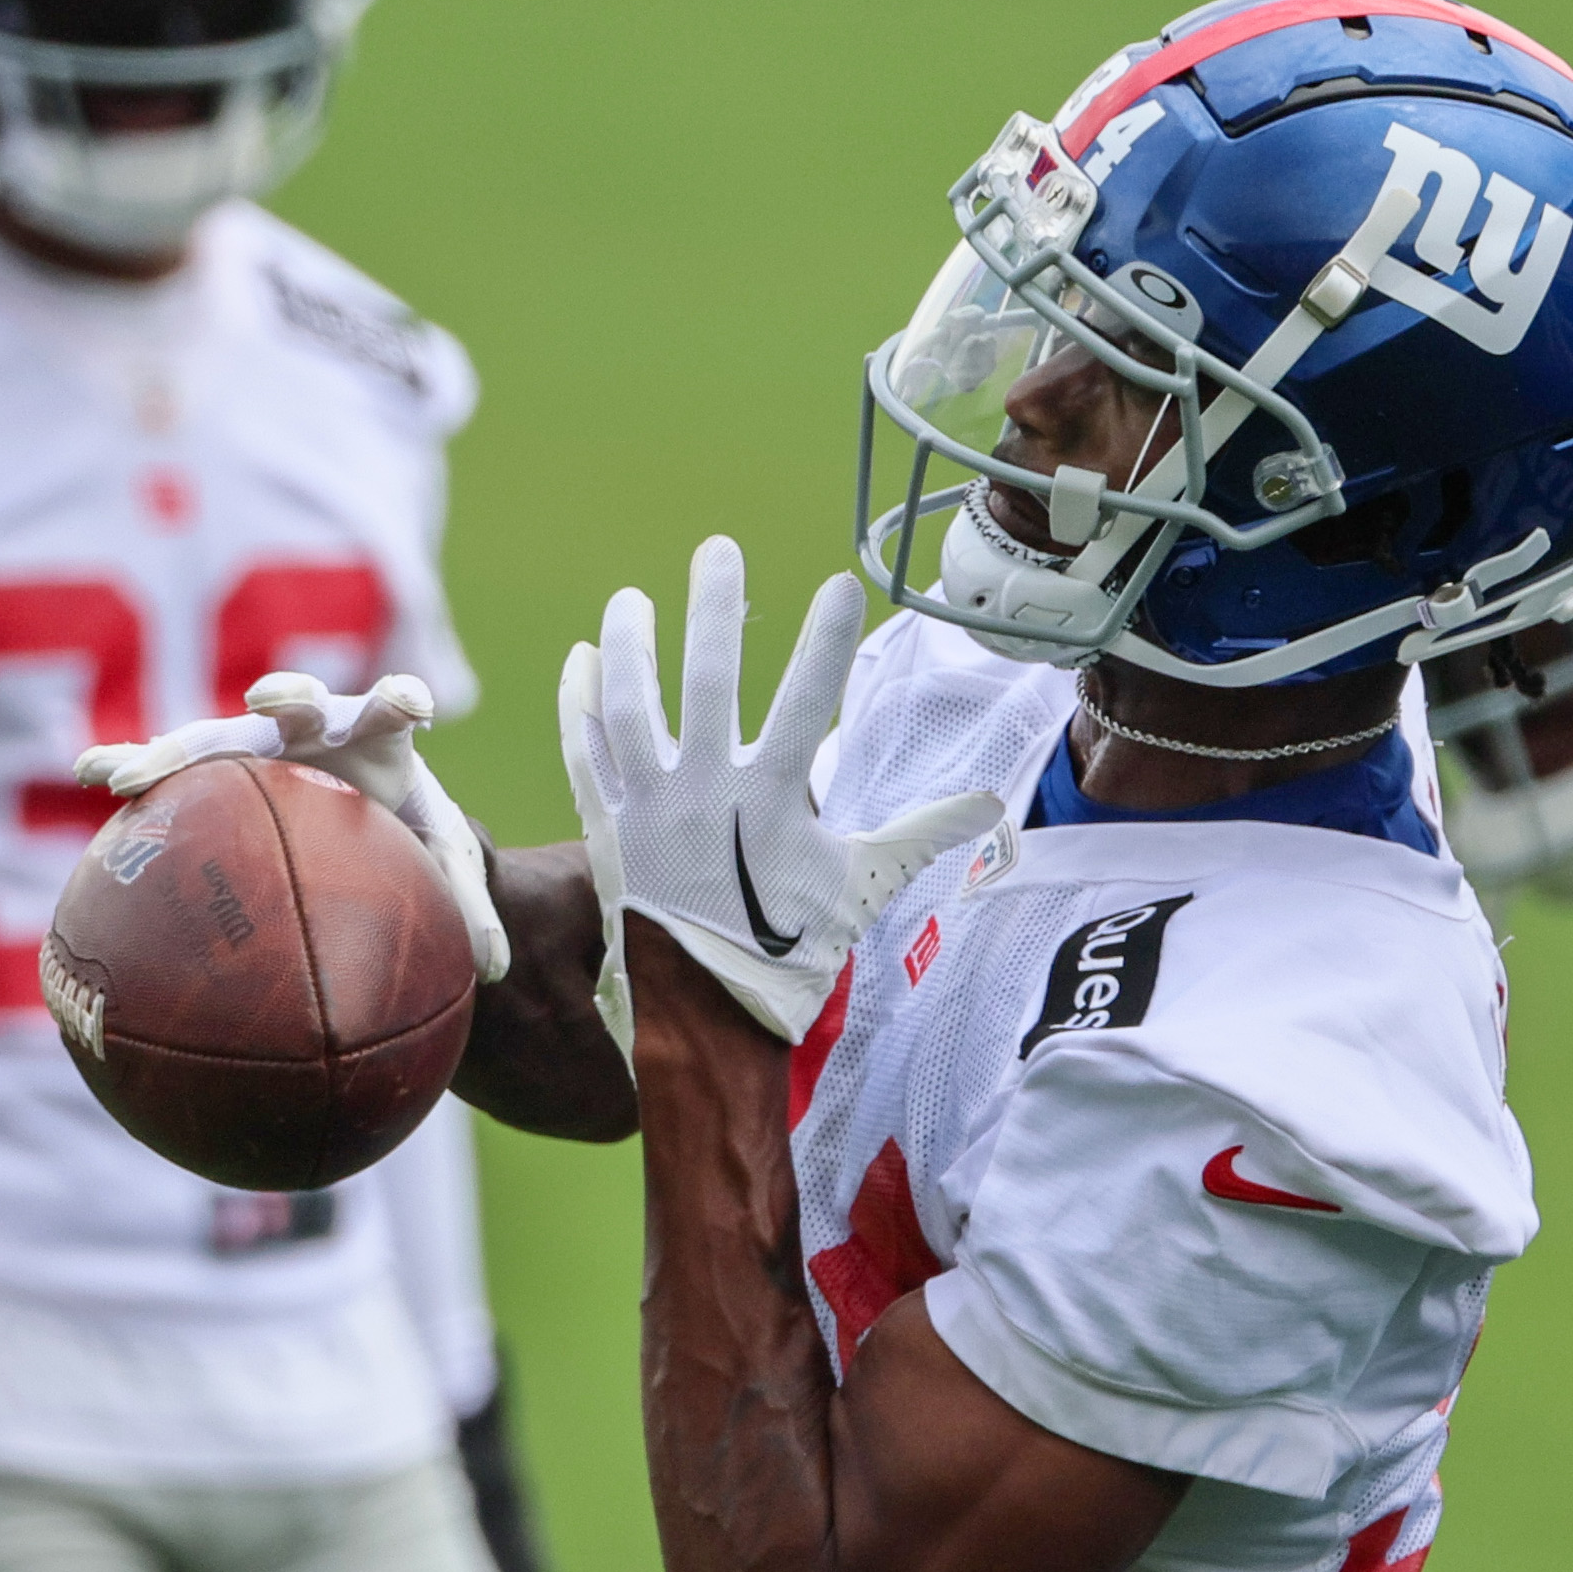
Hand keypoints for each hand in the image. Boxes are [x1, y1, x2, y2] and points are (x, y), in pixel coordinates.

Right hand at [82, 669, 509, 980]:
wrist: (362, 808)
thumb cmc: (407, 832)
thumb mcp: (443, 864)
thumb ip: (471, 905)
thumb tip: (500, 972)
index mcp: (379, 740)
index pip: (393, 708)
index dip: (401, 699)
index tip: (413, 702)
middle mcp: (315, 730)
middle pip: (297, 707)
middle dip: (286, 698)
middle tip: (270, 702)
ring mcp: (256, 745)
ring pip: (212, 738)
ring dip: (170, 749)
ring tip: (122, 773)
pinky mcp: (215, 767)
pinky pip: (168, 769)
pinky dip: (129, 764)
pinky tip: (91, 776)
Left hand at [567, 536, 998, 1042]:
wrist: (708, 1022)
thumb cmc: (792, 953)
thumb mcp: (863, 886)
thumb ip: (923, 832)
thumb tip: (994, 802)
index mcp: (773, 802)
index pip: (809, 702)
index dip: (827, 642)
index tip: (840, 584)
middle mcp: (705, 796)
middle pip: (708, 682)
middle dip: (715, 609)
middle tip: (719, 550)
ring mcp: (648, 811)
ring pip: (631, 709)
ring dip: (631, 646)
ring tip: (632, 599)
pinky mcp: (608, 833)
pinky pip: (587, 757)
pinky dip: (579, 709)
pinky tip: (578, 663)